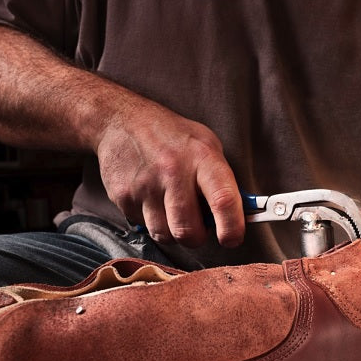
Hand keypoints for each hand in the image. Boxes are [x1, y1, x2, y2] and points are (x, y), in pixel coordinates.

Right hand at [94, 97, 243, 247]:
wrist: (121, 122)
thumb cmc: (171, 136)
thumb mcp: (206, 146)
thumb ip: (222, 181)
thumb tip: (239, 215)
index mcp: (202, 158)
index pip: (223, 201)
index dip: (231, 228)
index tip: (231, 238)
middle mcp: (173, 172)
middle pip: (189, 231)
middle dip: (197, 236)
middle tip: (197, 225)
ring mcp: (145, 186)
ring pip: (165, 236)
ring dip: (172, 231)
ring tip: (172, 209)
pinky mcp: (123, 197)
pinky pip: (143, 226)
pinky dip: (150, 220)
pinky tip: (151, 199)